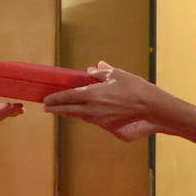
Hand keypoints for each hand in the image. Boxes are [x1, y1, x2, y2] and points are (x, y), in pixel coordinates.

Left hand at [43, 63, 166, 138]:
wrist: (150, 107)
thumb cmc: (134, 88)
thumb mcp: (117, 75)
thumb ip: (102, 73)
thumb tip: (92, 69)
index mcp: (93, 95)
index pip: (68, 97)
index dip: (56, 99)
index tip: (46, 100)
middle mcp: (93, 109)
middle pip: (69, 110)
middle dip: (56, 109)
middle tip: (46, 108)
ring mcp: (100, 119)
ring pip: (79, 116)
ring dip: (69, 113)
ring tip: (61, 111)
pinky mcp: (108, 125)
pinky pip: (90, 120)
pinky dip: (82, 116)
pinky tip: (81, 114)